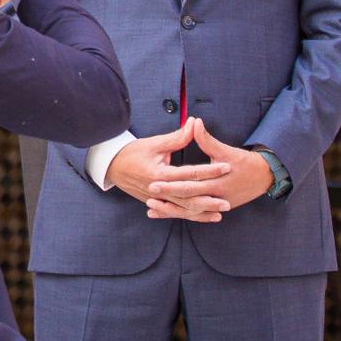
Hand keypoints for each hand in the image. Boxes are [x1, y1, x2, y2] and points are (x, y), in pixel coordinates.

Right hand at [106, 121, 232, 220]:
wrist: (112, 167)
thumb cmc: (132, 153)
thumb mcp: (154, 143)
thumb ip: (177, 137)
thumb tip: (194, 123)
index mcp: (160, 174)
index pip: (190, 173)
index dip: (209, 170)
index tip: (226, 167)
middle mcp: (159, 190)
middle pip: (189, 197)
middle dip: (209, 199)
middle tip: (228, 201)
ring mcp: (157, 200)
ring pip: (183, 209)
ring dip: (202, 212)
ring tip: (220, 213)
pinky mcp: (156, 203)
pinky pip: (176, 212)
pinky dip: (191, 215)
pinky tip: (204, 217)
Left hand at [143, 118, 273, 218]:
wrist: (263, 177)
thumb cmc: (244, 162)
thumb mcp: (225, 150)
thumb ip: (207, 139)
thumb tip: (195, 122)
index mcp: (215, 182)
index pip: (189, 184)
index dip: (170, 183)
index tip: (153, 180)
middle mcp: (215, 197)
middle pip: (186, 200)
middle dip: (166, 198)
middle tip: (148, 193)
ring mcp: (215, 205)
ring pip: (189, 211)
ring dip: (170, 211)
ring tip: (151, 210)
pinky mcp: (216, 208)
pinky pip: (195, 214)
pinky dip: (180, 214)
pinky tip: (165, 214)